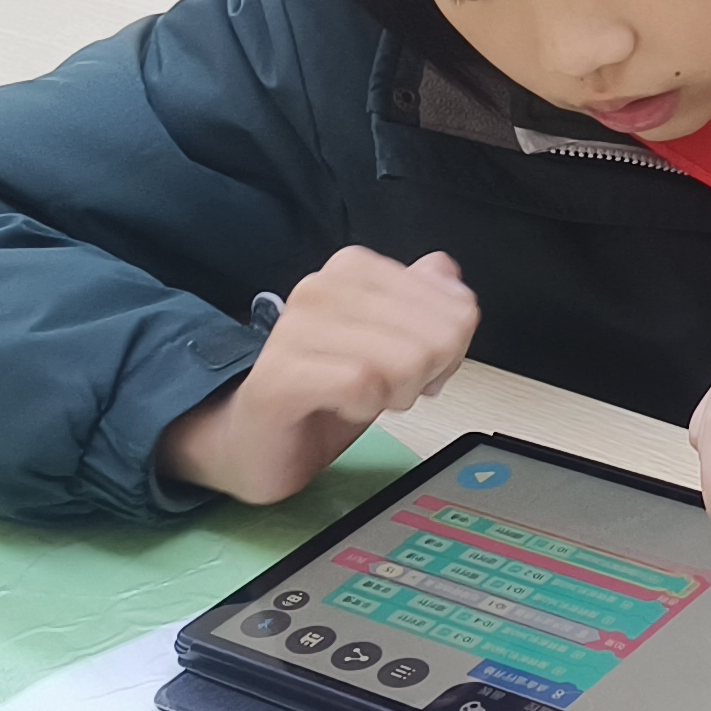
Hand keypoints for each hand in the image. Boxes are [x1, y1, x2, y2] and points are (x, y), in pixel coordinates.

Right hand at [158, 248, 478, 502]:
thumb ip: (425, 302)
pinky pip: (362, 384)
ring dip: (397, 394)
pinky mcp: (281, 374)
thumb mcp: (394, 342)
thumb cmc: (329, 391)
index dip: (455, 347)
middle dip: (428, 375)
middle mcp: (322, 286)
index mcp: (353, 269)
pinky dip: (366, 407)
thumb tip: (448, 274)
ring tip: (367, 399)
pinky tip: (346, 408)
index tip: (424, 367)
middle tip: (393, 390)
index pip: (455, 303)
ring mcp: (296, 327)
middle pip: (436, 334)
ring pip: (404, 358)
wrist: (255, 441)